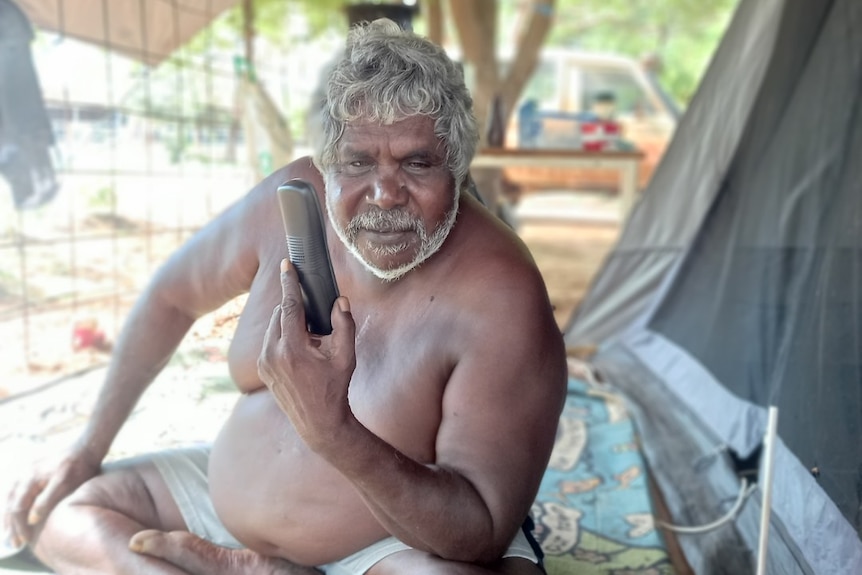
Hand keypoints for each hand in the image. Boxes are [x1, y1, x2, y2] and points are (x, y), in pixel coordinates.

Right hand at [4, 444, 100, 546]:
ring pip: (10, 499)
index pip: (18, 508)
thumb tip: (32, 519)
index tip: (24, 540)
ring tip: (10, 534)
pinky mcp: (31, 473)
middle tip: (15, 544)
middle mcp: (24, 475)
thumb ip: (46, 500)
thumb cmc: (78, 467)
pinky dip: (13, 506)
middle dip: (12, 526)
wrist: (86, 449)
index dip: (20, 526)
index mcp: (30, 478)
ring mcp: (26, 473)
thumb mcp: (65, 483)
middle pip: (11, 505)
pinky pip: (15, 492)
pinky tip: (16, 516)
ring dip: (9, 518)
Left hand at [257, 259, 356, 449]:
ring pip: (274, 327)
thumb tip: (340, 301)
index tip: (287, 265)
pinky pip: (270, 342)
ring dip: (290, 324)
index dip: (289, 283)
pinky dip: (284, 337)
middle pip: (281, 314)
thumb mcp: (346, 358)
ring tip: (312, 341)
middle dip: (296, 308)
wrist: (318, 423)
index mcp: (292, 349)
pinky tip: (302, 350)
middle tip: (315, 318)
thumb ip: (344, 326)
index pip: (289, 306)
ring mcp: (264, 363)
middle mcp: (272, 354)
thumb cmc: (335, 389)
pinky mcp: (262, 369)